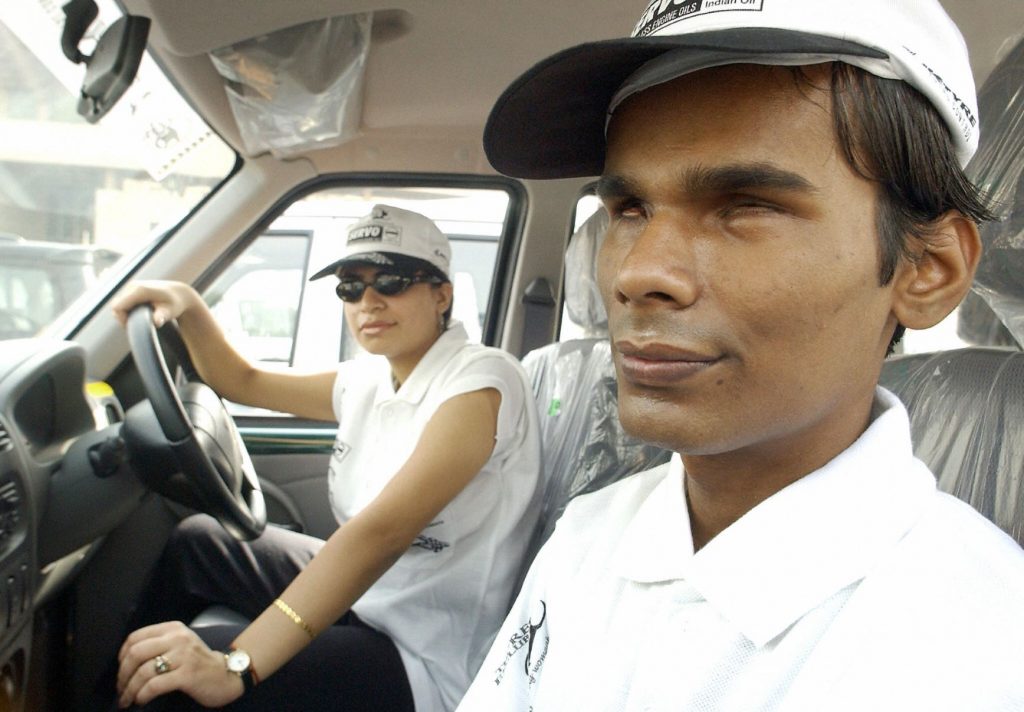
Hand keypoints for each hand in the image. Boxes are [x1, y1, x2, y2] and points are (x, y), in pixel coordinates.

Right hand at [111, 280, 200, 328]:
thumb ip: (162, 316)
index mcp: (139, 290)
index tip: (134, 326)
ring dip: (125, 314)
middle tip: (138, 325)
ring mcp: (131, 286)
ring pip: (118, 305)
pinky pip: (122, 302)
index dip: (122, 320)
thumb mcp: (170, 311)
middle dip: (123, 318)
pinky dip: (127, 310)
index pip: (118, 308)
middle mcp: (133, 286)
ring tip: (140, 319)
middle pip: (116, 307)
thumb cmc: (175, 303)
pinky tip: (139, 314)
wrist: (178, 293)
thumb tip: (157, 322)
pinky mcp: (131, 288)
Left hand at [116, 621, 243, 708]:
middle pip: (136, 653)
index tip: (121, 670)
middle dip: (122, 674)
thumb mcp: (180, 645)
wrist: (226, 675)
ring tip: (127, 699)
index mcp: (173, 629)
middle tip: (121, 688)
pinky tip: (141, 700)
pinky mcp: (187, 674)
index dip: (122, 656)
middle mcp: (178, 638)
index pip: (135, 637)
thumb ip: (159, 645)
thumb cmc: (198, 663)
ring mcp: (184, 656)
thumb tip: (125, 660)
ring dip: (130, 689)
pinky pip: (155, 685)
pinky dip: (142, 695)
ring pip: (143, 671)